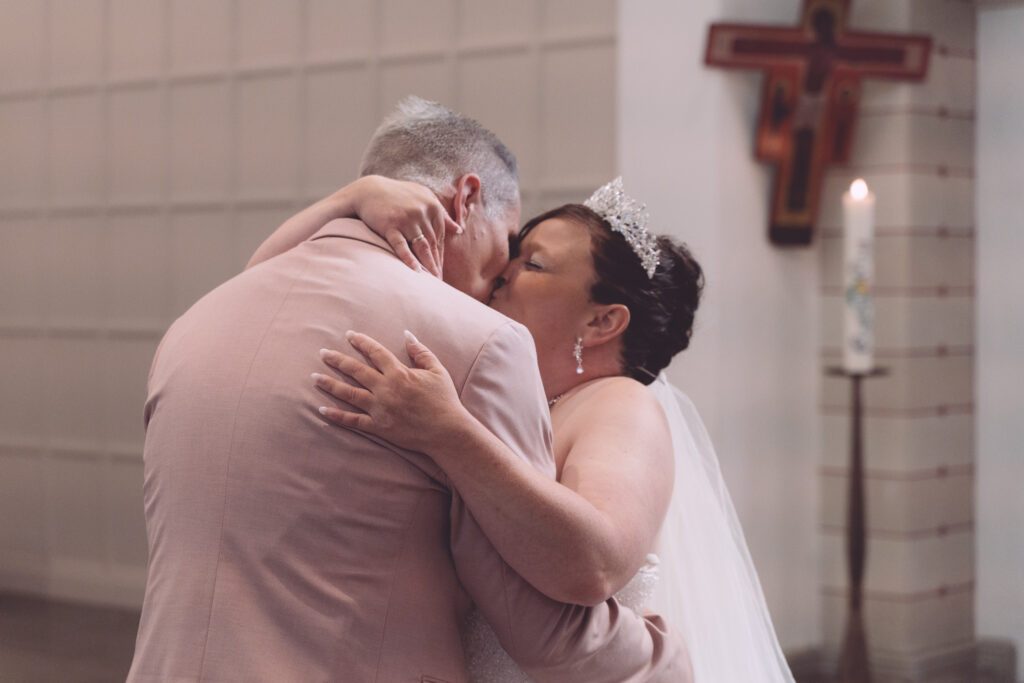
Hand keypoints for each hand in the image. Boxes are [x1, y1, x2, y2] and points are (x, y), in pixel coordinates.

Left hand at [314, 330, 469, 452]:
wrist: (447, 432)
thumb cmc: (444, 400)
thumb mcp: (437, 370)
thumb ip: (420, 351)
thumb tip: (406, 333)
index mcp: (399, 373)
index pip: (375, 352)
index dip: (361, 342)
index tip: (349, 335)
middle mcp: (385, 389)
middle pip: (355, 370)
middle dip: (337, 360)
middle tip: (322, 353)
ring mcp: (379, 409)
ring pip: (348, 394)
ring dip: (330, 384)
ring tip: (314, 377)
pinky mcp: (378, 427)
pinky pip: (353, 421)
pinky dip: (336, 416)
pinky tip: (322, 409)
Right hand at [335, 176, 461, 276]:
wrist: (369, 190)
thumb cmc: (398, 195)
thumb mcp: (423, 197)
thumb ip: (442, 213)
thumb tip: (459, 229)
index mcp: (433, 207)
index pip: (440, 236)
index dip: (441, 255)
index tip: (442, 271)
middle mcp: (422, 212)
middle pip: (433, 243)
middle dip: (436, 264)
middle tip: (440, 282)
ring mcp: (406, 219)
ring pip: (421, 246)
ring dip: (428, 265)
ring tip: (433, 281)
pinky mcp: (391, 225)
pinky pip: (401, 245)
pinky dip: (409, 258)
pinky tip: (415, 271)